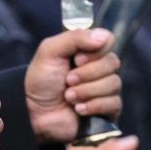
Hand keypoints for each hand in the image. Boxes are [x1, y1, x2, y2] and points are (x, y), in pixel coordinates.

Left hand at [24, 28, 120, 144]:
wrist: (35, 113)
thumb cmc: (41, 81)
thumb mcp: (49, 51)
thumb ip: (74, 37)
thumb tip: (103, 36)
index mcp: (86, 50)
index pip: (108, 40)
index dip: (95, 51)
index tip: (76, 59)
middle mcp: (99, 67)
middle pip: (113, 62)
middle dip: (87, 74)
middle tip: (68, 80)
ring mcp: (105, 88)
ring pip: (114, 83)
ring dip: (86, 91)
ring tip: (68, 96)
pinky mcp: (108, 109)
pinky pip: (115, 103)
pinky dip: (93, 106)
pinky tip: (78, 109)